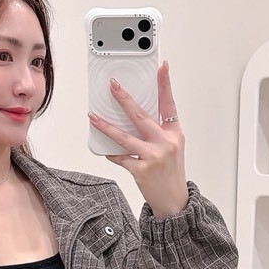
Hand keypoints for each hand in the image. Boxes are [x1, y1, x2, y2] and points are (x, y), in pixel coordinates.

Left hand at [89, 61, 187, 217]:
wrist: (174, 201)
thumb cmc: (172, 172)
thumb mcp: (172, 147)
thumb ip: (158, 130)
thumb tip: (134, 114)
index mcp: (174, 134)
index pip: (169, 103)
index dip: (165, 84)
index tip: (161, 67)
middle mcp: (165, 143)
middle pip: (141, 116)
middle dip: (124, 99)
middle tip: (113, 86)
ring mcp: (152, 157)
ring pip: (124, 137)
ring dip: (106, 126)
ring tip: (93, 116)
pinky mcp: (140, 170)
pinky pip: (120, 157)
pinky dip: (111, 152)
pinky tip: (104, 148)